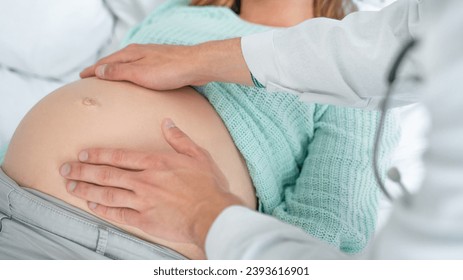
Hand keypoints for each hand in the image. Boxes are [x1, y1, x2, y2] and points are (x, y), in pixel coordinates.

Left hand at [59, 118, 243, 248]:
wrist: (213, 214)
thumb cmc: (208, 185)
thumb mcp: (198, 155)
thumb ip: (179, 139)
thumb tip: (167, 122)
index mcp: (156, 163)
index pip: (119, 156)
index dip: (98, 155)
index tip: (83, 154)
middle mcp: (144, 180)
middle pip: (106, 174)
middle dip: (82, 171)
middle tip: (65, 169)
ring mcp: (142, 201)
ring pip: (106, 194)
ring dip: (86, 190)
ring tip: (70, 186)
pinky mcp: (144, 220)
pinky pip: (117, 214)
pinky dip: (102, 210)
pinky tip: (92, 206)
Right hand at [80, 39, 252, 89]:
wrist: (196, 65)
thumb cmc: (170, 71)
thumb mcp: (140, 73)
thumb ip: (119, 72)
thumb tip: (99, 71)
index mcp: (131, 54)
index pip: (105, 63)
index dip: (92, 71)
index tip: (81, 76)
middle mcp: (139, 52)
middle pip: (115, 61)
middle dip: (102, 69)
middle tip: (91, 78)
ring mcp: (151, 57)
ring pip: (128, 64)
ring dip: (116, 71)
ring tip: (110, 79)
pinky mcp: (162, 63)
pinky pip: (139, 68)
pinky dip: (131, 73)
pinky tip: (136, 79)